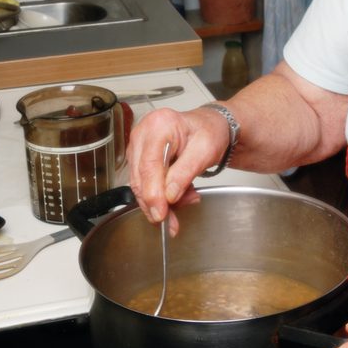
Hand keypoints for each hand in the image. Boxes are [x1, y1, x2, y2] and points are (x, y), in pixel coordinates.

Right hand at [126, 106, 230, 229]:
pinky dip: (160, 196)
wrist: (209, 127)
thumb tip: (169, 195)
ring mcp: (139, 146)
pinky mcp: (140, 159)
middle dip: (156, 203)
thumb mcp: (205, 150)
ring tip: (186, 201)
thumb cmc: (209, 131)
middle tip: (171, 222)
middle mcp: (143, 134)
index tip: (161, 214)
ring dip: (160, 201)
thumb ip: (186, 172)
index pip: (149, 165)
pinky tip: (178, 197)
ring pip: (140, 184)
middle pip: (140, 177)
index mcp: (159, 125)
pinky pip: (144, 184)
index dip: (153, 193)